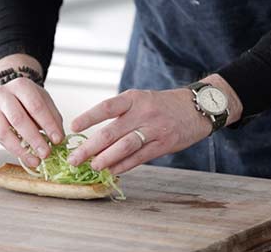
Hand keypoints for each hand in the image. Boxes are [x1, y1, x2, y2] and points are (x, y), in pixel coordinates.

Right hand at [0, 56, 64, 167]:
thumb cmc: (29, 99)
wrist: (10, 94)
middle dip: (34, 139)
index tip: (58, 140)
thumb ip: (53, 118)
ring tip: (36, 160)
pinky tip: (26, 156)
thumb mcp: (44, 101)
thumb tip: (58, 139)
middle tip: (47, 153)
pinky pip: (0, 140)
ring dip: (22, 149)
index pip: (36, 106)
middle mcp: (3, 94)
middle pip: (18, 119)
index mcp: (21, 85)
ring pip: (4, 132)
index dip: (48, 124)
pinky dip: (14, 150)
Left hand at [67, 74, 241, 174]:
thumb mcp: (141, 100)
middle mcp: (143, 113)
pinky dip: (123, 166)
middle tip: (74, 158)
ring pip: (125, 146)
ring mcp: (154, 129)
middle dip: (90, 147)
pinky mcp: (163, 145)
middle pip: (111, 132)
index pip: (107, 107)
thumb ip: (121, 114)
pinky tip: (111, 171)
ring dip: (105, 159)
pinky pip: (139, 158)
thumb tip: (94, 135)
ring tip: (92, 166)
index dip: (89, 117)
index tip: (73, 127)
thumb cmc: (162, 105)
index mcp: (134, 99)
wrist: (197, 108)